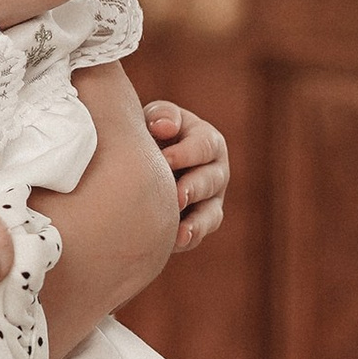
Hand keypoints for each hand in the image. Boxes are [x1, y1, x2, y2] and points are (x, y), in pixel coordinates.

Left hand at [145, 101, 228, 252]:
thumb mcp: (155, 118)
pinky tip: (173, 242)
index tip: (165, 160)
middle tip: (175, 197)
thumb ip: (162, 116)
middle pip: (211, 180)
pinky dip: (188, 238)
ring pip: (210, 212)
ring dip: (196, 222)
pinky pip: (199, 233)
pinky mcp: (199, 223)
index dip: (186, 153)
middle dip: (193, 188)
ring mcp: (211, 200)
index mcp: (208, 142)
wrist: (142, 163)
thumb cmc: (150, 134)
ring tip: (180, 231)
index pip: (204, 146)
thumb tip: (165, 127)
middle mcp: (216, 171)